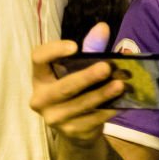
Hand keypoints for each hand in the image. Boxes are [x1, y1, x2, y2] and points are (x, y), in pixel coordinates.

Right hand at [30, 23, 123, 147]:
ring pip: (81, 105)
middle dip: (86, 77)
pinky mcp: (71, 131)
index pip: (38, 59)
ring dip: (102, 94)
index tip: (74, 46)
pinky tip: (120, 103)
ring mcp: (55, 118)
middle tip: (106, 67)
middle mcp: (41, 98)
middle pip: (63, 87)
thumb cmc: (77, 88)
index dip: (54, 51)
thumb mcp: (81, 66)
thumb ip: (91, 47)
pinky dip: (107, 110)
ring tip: (120, 85)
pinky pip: (92, 119)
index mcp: (40, 77)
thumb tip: (102, 28)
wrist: (77, 127)